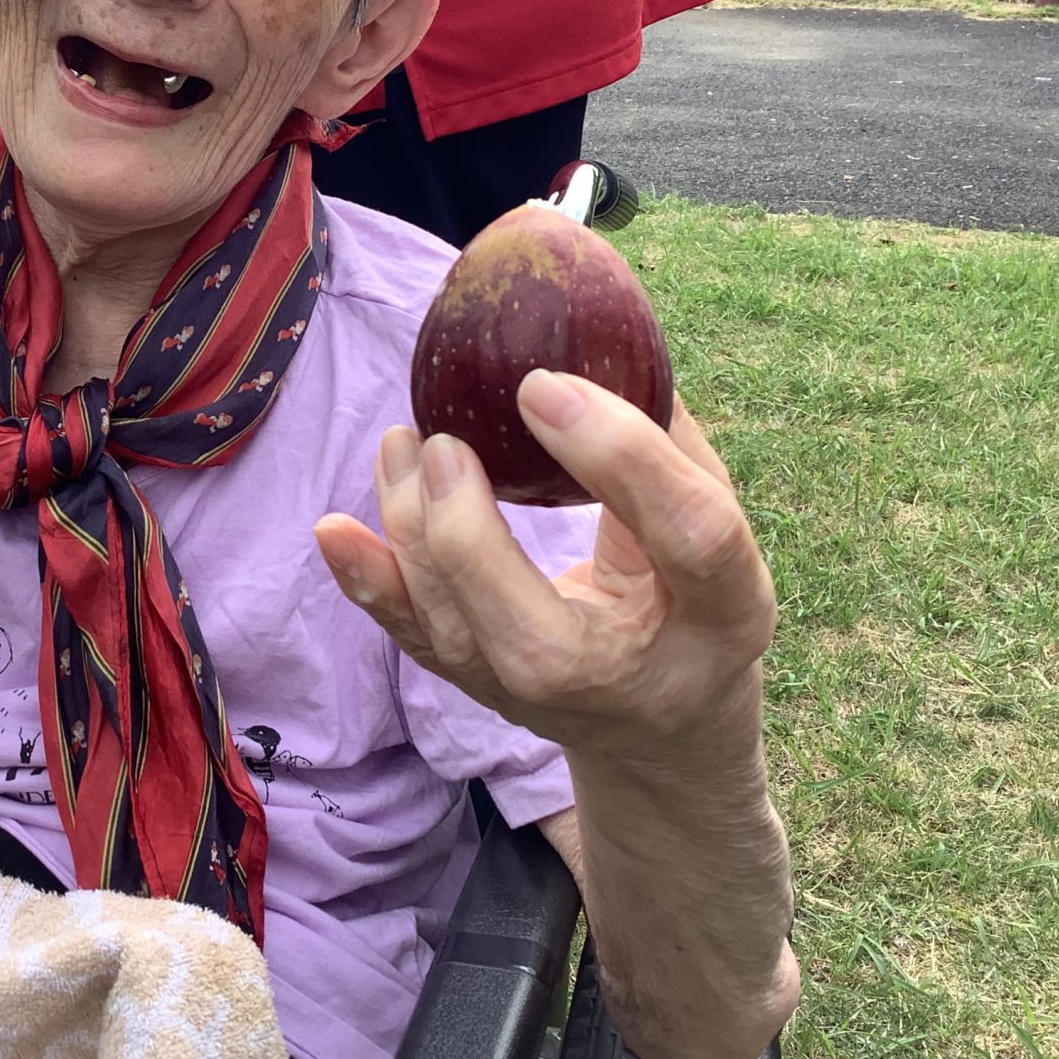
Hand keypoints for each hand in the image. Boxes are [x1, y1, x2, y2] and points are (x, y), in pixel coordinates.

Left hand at [314, 370, 776, 765]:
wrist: (664, 721)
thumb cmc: (690, 588)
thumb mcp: (715, 514)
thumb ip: (666, 440)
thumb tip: (593, 337)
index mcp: (723, 613)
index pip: (688, 537)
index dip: (619, 454)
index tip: (542, 384)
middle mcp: (629, 676)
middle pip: (533, 631)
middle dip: (468, 530)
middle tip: (445, 438)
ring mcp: (541, 697)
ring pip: (456, 631)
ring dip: (411, 529)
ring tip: (405, 443)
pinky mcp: (481, 687)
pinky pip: (415, 639)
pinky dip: (370, 582)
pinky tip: (335, 529)